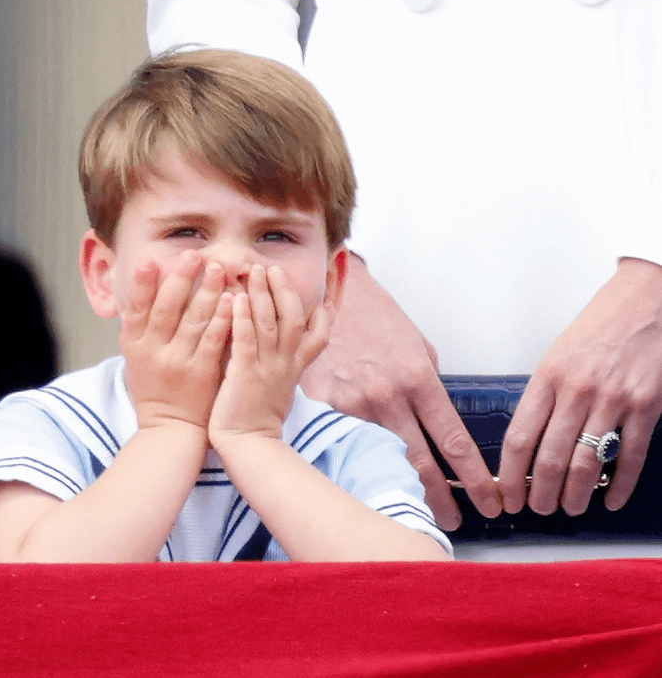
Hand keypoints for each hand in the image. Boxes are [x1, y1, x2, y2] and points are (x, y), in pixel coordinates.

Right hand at [120, 249, 232, 430]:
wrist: (170, 428)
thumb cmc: (154, 388)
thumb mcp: (137, 357)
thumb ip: (140, 327)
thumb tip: (144, 287)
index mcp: (134, 345)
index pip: (135, 309)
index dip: (142, 285)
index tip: (150, 260)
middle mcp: (153, 352)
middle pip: (166, 309)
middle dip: (180, 280)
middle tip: (193, 255)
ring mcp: (178, 363)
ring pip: (192, 322)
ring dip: (206, 293)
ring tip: (218, 269)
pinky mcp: (201, 373)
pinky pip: (212, 341)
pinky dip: (222, 319)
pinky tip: (232, 300)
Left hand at [209, 264, 329, 448]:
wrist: (248, 448)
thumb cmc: (258, 418)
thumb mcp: (280, 387)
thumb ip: (283, 363)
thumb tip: (284, 344)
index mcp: (295, 367)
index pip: (319, 335)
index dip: (322, 311)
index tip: (319, 287)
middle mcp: (285, 365)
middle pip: (294, 319)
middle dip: (285, 290)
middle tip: (273, 267)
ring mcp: (266, 369)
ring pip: (271, 324)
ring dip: (263, 295)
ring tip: (255, 271)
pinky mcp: (244, 376)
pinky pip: (246, 342)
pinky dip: (241, 319)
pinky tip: (234, 299)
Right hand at [300, 254, 501, 529]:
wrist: (326, 292)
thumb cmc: (373, 315)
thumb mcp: (415, 345)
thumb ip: (426, 387)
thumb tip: (435, 422)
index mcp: (417, 378)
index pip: (453, 441)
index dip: (476, 477)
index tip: (491, 498)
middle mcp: (386, 395)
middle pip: (419, 463)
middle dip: (441, 498)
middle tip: (455, 520)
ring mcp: (350, 403)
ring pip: (379, 459)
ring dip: (397, 485)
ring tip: (411, 506)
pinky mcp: (320, 405)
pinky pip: (340, 443)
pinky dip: (352, 462)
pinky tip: (360, 478)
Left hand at [498, 257, 661, 515]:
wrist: (642, 303)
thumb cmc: (595, 330)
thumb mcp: (554, 357)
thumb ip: (543, 398)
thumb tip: (527, 445)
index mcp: (547, 379)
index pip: (519, 438)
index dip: (510, 475)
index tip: (505, 494)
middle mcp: (577, 392)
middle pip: (550, 458)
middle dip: (540, 493)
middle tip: (537, 509)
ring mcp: (614, 401)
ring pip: (588, 463)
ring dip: (576, 495)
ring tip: (569, 508)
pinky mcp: (646, 407)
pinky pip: (631, 457)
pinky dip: (620, 485)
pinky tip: (610, 500)